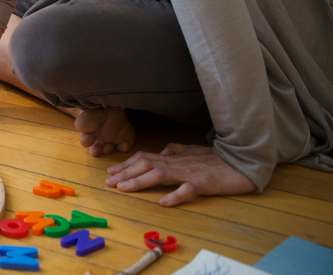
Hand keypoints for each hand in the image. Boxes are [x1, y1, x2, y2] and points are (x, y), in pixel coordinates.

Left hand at [104, 143, 256, 206]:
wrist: (243, 162)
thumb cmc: (218, 158)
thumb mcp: (195, 152)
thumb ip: (178, 150)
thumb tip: (164, 149)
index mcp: (174, 157)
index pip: (144, 158)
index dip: (126, 164)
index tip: (111, 171)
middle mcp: (178, 162)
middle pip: (146, 165)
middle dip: (125, 172)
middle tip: (108, 182)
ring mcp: (190, 172)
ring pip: (160, 174)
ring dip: (139, 181)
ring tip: (124, 188)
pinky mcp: (204, 183)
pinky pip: (188, 189)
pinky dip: (175, 195)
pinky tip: (162, 202)